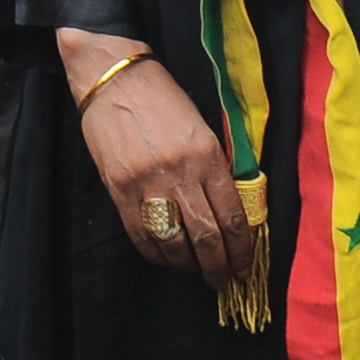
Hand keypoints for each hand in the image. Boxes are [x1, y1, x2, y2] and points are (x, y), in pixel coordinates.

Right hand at [57, 29, 258, 283]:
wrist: (113, 78)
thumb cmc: (162, 98)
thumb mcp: (201, 128)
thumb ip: (216, 168)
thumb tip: (229, 212)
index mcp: (207, 156)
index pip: (232, 217)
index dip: (242, 250)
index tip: (245, 265)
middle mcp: (181, 173)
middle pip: (208, 237)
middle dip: (220, 267)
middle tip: (224, 281)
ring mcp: (148, 184)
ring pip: (175, 243)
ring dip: (189, 265)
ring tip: (196, 272)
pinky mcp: (120, 190)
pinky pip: (142, 236)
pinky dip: (157, 255)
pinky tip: (167, 259)